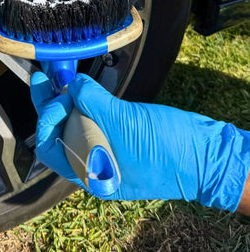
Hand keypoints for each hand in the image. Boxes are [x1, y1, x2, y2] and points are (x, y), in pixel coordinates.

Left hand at [31, 71, 249, 210]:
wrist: (208, 157)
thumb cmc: (167, 149)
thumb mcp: (123, 123)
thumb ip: (92, 103)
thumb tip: (73, 85)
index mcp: (90, 174)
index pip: (50, 146)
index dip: (46, 118)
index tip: (56, 94)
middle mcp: (94, 166)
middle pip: (59, 134)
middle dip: (51, 104)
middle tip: (44, 78)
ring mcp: (108, 154)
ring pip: (75, 127)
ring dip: (66, 102)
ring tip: (60, 78)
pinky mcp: (121, 141)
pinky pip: (94, 124)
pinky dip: (85, 105)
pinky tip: (82, 89)